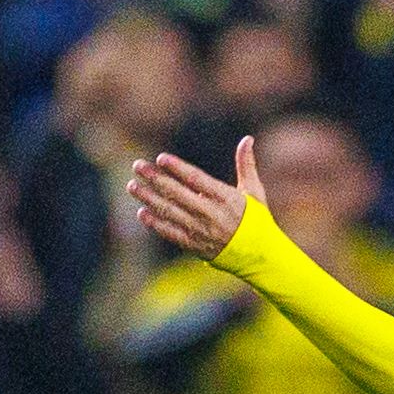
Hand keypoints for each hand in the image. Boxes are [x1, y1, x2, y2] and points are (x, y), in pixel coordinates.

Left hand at [128, 138, 263, 257]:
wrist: (260, 255)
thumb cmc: (256, 220)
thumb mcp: (254, 191)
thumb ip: (246, 164)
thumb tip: (247, 138)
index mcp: (226, 198)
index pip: (197, 180)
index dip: (177, 168)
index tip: (161, 158)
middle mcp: (212, 214)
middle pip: (177, 194)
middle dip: (155, 179)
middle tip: (137, 166)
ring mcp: (202, 231)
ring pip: (170, 212)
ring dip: (149, 199)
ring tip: (133, 186)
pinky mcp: (195, 245)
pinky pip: (171, 233)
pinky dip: (156, 223)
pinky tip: (142, 212)